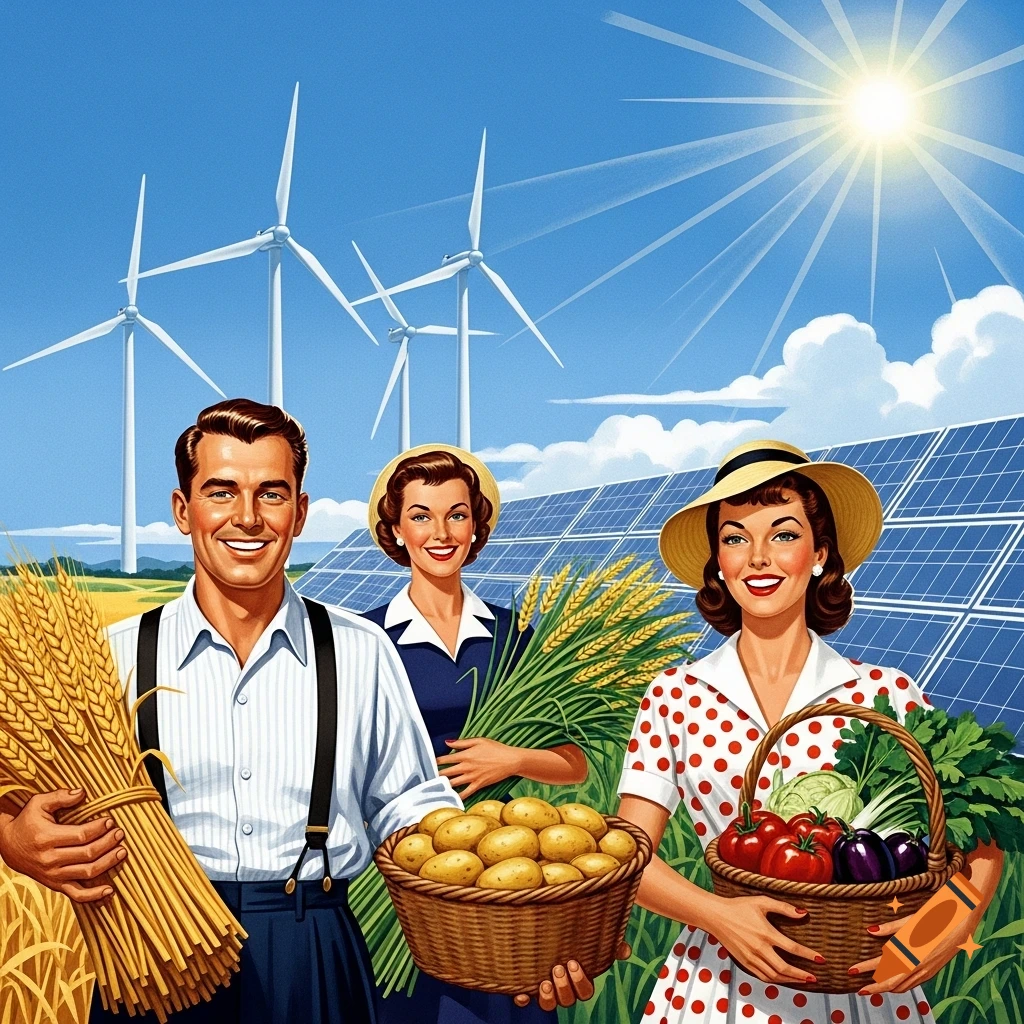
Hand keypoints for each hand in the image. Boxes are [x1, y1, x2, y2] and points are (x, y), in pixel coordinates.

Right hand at [0, 788, 126, 902]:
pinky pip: (76, 894)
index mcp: (47, 838)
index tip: (111, 821)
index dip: (99, 829)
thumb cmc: (27, 821)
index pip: (81, 836)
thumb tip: (82, 792)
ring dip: (108, 863)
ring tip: (122, 851)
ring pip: (86, 872)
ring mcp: (53, 874)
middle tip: (120, 833)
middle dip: (108, 843)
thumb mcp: (38, 803)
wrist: (8, 846)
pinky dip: (94, 895)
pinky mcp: (55, 884)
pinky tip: (110, 890)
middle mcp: (50, 859)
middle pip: (87, 854)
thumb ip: (60, 796)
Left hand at [436, 737, 521, 799]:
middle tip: (427, 778)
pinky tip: (451, 799)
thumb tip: (447, 742)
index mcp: (465, 755)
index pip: (445, 759)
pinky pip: (465, 793)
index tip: (428, 764)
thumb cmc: (496, 748)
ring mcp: (472, 777)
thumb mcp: (478, 740)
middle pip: (446, 772)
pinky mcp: (479, 784)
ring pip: (453, 783)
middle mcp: (466, 767)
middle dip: (436, 775)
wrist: (510, 760)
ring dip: (443, 786)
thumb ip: (461, 742)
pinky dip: (458, 796)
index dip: (435, 762)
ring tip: (435, 788)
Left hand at [514, 943, 629, 1009]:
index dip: (580, 982)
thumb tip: (625, 951)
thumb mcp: (589, 935)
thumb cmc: (572, 933)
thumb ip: (608, 942)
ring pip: (548, 1005)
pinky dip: (523, 998)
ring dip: (547, 998)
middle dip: (564, 987)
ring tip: (544, 982)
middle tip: (558, 968)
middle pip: (568, 1000)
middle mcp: (563, 987)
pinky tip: (521, 994)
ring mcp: (545, 987)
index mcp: (579, 978)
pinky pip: (525, 999)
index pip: (585, 991)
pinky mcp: (527, 984)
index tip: (574, 963)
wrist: (543, 926)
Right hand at [704, 896, 823, 985]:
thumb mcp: (761, 901)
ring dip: (791, 981)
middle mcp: (759, 948)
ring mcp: (751, 957)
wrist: (716, 916)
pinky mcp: (744, 962)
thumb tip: (803, 913)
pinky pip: (763, 977)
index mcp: (765, 932)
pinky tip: (783, 979)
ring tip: (802, 981)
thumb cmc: (739, 906)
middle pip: (785, 968)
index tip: (820, 959)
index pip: (792, 948)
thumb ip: (783, 908)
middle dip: (802, 975)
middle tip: (814, 978)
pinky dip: (776, 981)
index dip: (808, 955)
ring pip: (774, 976)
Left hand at [852, 914, 958, 994]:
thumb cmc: (937, 917)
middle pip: (892, 984)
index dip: (866, 970)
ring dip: (887, 988)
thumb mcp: (912, 920)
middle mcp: (919, 966)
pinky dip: (900, 985)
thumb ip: (891, 928)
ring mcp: (928, 971)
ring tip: (872, 986)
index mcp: (912, 953)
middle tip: (859, 989)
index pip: (883, 966)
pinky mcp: (933, 971)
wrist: (963, 922)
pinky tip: (893, 981)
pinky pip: (913, 984)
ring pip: (903, 987)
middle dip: (874, 987)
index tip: (851, 971)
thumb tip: (870, 930)